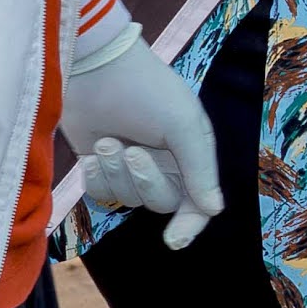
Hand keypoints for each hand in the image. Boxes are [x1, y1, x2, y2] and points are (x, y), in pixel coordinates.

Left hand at [60, 19, 223, 249]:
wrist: (93, 66)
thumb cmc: (146, 89)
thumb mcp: (183, 124)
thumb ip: (200, 170)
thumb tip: (214, 210)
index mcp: (192, 154)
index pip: (198, 203)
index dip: (190, 225)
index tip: (174, 241)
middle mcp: (165, 164)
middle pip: (161, 203)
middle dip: (144, 181)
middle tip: (130, 151)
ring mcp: (131, 166)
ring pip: (128, 199)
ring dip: (115, 173)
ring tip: (107, 140)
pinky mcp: (102, 165)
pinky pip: (102, 193)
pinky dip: (97, 177)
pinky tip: (92, 152)